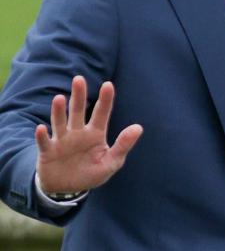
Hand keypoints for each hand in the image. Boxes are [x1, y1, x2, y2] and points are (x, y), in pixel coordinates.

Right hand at [35, 75, 142, 193]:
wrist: (68, 189)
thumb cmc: (92, 172)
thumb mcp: (111, 162)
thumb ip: (123, 145)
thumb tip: (138, 127)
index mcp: (95, 133)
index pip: (101, 113)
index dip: (105, 100)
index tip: (108, 84)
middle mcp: (78, 133)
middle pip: (78, 111)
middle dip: (79, 96)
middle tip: (79, 79)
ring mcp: (62, 140)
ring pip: (60, 122)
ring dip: (59, 111)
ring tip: (59, 98)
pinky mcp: (48, 152)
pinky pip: (45, 143)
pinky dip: (42, 136)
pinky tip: (41, 129)